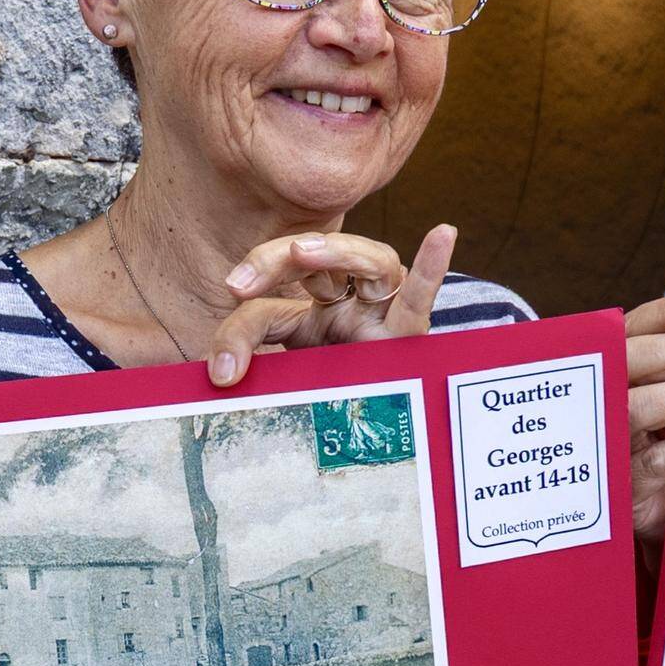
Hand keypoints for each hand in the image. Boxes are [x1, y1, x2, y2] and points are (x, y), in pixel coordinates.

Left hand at [208, 225, 456, 383]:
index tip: (233, 288)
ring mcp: (386, 313)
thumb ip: (245, 339)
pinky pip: (422, 299)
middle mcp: (359, 296)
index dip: (262, 269)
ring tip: (305, 252)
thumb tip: (222, 372)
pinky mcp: (407, 339)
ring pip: (376, 261)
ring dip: (341, 251)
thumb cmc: (319, 383)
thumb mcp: (275, 351)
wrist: (358, 433)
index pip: (292, 269)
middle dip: (286, 255)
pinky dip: (432, 267)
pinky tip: (443, 233)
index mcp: (327, 296)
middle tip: (249, 278)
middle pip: (330, 254)